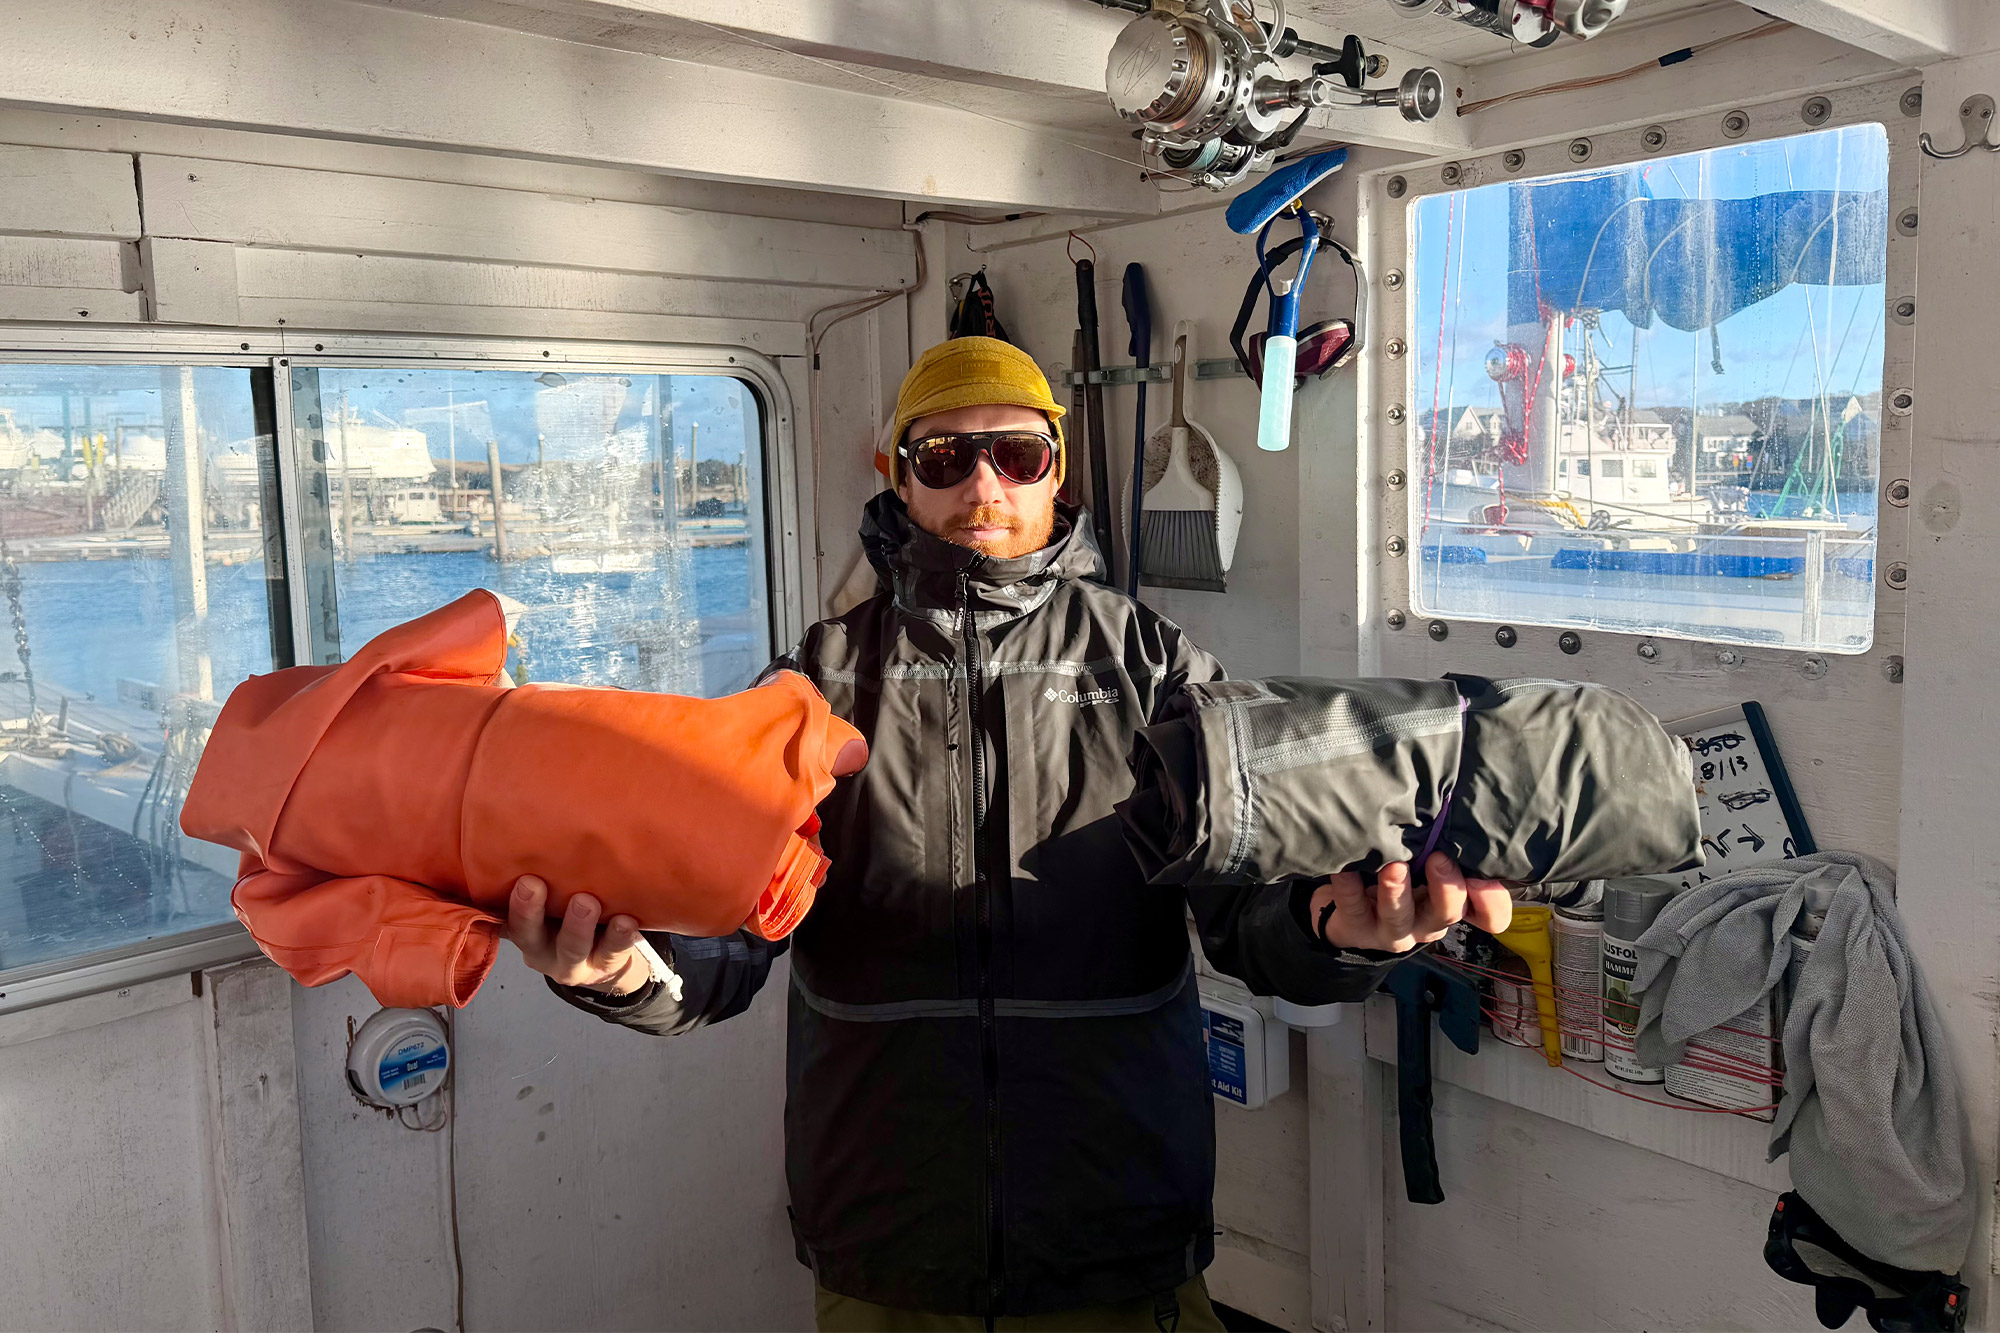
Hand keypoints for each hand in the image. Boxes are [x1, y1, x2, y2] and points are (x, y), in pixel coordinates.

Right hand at [505, 875, 648, 993]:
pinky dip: (619, 937)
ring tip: (586, 902)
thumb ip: (539, 877)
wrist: (605, 961)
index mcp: (524, 931)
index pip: (505, 919)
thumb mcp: (548, 903)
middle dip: (530, 911)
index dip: (506, 903)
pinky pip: (612, 953)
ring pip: (572, 948)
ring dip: (578, 925)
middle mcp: (542, 950)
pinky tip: (626, 921)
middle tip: (533, 883)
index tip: (516, 877)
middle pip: (530, 935)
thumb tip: (529, 826)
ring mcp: (574, 961)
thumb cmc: (569, 918)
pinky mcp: (606, 965)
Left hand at [1310, 852, 1511, 954]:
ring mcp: (1391, 929)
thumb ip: (1444, 845)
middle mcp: (1427, 922)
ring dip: (1398, 892)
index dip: (1492, 901)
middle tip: (1439, 858)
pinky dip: (1348, 886)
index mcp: (1451, 905)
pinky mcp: (1356, 928)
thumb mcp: (1427, 864)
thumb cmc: (1398, 876)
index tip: (1485, 875)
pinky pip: (1352, 906)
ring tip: (1394, 867)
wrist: (1344, 910)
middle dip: (1446, 887)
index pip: (1490, 916)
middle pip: (1448, 913)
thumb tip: (1460, 809)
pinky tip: (1346, 867)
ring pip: (1400, 917)